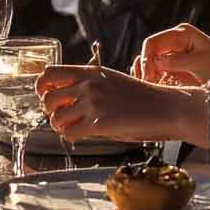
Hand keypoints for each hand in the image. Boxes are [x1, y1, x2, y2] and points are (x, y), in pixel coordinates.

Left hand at [37, 65, 209, 147]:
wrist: (167, 106)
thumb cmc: (144, 96)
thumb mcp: (113, 80)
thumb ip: (91, 85)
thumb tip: (69, 97)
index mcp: (91, 72)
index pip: (50, 73)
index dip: (42, 86)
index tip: (46, 94)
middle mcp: (89, 85)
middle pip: (48, 98)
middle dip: (51, 110)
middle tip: (62, 116)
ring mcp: (93, 104)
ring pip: (56, 118)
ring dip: (60, 126)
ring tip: (72, 127)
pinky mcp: (99, 124)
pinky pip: (70, 133)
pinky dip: (71, 137)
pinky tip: (81, 135)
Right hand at [135, 23, 209, 85]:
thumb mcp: (200, 63)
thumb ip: (176, 62)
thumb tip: (154, 63)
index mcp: (181, 34)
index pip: (152, 43)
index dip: (146, 60)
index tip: (148, 79)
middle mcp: (174, 42)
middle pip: (148, 53)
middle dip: (144, 69)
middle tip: (148, 87)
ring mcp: (174, 55)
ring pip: (150, 64)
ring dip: (148, 76)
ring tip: (151, 90)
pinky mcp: (175, 69)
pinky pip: (157, 74)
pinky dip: (154, 82)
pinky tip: (156, 91)